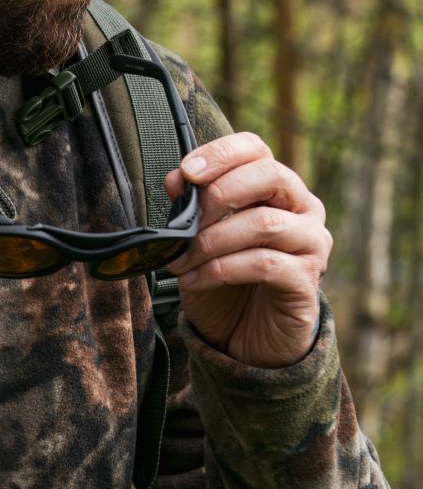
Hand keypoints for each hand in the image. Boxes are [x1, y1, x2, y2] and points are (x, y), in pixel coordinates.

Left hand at [162, 132, 331, 367]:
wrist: (247, 338)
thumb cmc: (227, 281)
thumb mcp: (200, 240)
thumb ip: (192, 207)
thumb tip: (177, 178)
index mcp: (277, 189)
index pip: (257, 150)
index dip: (221, 154)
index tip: (187, 172)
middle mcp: (303, 209)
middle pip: (270, 175)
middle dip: (218, 194)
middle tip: (184, 224)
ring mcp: (311, 244)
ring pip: (264, 223)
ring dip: (212, 241)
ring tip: (181, 260)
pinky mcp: (307, 280)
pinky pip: (264, 264)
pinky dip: (221, 269)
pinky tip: (194, 281)